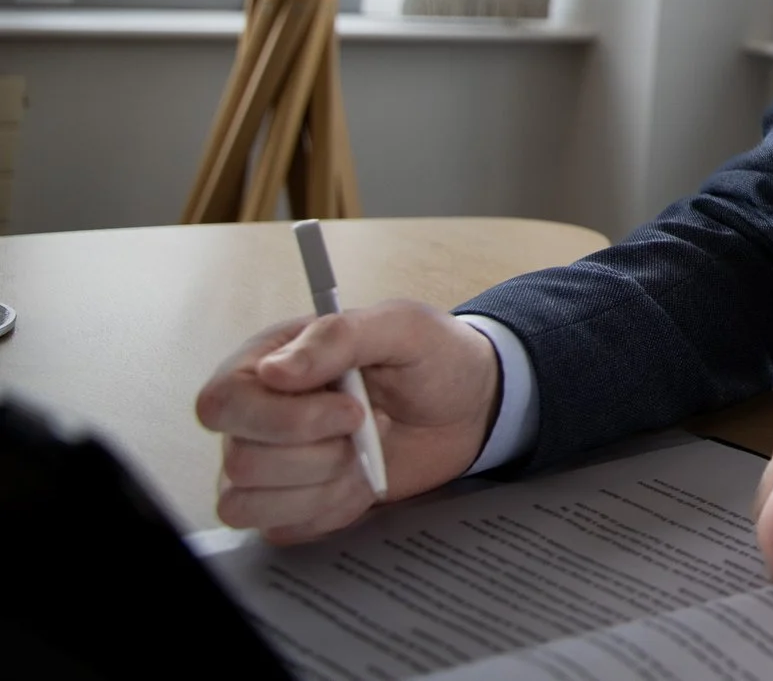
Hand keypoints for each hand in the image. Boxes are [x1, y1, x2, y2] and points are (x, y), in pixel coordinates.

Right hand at [194, 300, 501, 541]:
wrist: (469, 409)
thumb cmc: (433, 359)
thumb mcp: (401, 327)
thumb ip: (338, 337)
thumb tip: (273, 371)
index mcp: (266, 362)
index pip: (222, 402)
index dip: (282, 417)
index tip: (351, 409)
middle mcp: (255, 416)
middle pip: (241, 459)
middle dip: (319, 453)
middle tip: (365, 427)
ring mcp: (266, 466)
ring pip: (250, 502)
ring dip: (324, 483)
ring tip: (362, 454)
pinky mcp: (287, 506)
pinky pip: (281, 528)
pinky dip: (330, 509)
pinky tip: (359, 481)